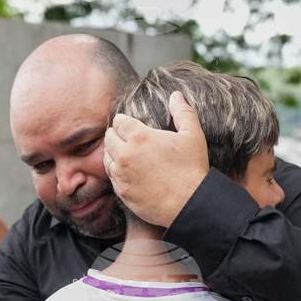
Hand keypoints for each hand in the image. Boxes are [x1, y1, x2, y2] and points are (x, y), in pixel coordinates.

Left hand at [104, 91, 208, 227]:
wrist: (189, 205)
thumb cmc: (193, 169)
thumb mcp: (193, 135)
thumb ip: (183, 112)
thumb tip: (176, 95)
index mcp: (140, 137)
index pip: (119, 121)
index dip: (124, 121)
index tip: (129, 124)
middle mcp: (125, 154)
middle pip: (109, 138)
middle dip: (116, 135)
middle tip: (125, 137)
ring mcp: (122, 175)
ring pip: (107, 158)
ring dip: (114, 154)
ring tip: (125, 154)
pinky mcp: (122, 192)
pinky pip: (112, 178)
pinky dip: (117, 173)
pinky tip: (128, 172)